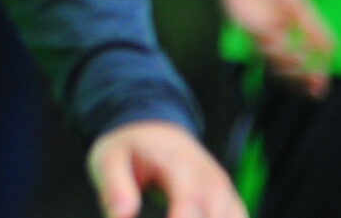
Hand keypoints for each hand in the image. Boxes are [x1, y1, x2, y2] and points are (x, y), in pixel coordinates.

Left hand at [87, 120, 242, 217]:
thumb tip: (121, 217)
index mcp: (182, 165)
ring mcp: (227, 193)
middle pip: (217, 216)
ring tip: (172, 217)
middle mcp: (212, 180)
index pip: (190, 201)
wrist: (156, 131)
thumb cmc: (131, 147)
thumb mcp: (109, 157)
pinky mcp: (232, 205)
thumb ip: (114, 186)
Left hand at [219, 0, 336, 95]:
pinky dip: (270, 41)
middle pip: (278, 70)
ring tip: (300, 61)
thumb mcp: (304, 12)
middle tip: (311, 83)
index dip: (304, 83)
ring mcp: (251, 30)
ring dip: (285, 62)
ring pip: (267, 57)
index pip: (291, 71)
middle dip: (296, 79)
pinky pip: (254, 33)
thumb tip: (329, 59)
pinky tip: (282, 40)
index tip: (319, 91)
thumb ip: (317, 34)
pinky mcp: (239, 17)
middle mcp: (264, 41)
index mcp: (279, 43)